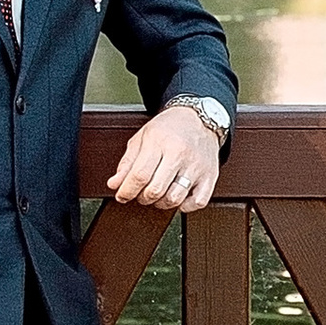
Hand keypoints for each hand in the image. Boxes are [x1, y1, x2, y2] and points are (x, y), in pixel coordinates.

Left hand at [106, 103, 222, 212]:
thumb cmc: (169, 128)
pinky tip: (178, 197)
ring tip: (158, 194)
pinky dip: (185, 206)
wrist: (200, 118)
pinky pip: (198, 202)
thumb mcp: (142, 138)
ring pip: (175, 198)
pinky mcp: (211, 175)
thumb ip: (127, 163)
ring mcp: (197, 166)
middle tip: (141, 194)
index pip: (139, 175)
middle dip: (142, 198)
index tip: (122, 196)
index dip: (127, 191)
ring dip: (161, 203)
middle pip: (156, 190)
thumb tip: (115, 185)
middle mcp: (180, 154)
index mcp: (160, 142)